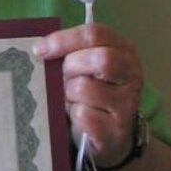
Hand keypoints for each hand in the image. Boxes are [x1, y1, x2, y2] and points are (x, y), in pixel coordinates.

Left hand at [34, 24, 143, 167]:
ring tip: (71, 100)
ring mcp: (127, 103)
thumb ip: (70, 52)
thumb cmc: (93, 93)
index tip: (39, 50)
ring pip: (84, 88)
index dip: (63, 40)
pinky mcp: (115, 129)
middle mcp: (131, 74)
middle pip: (99, 59)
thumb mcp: (86, 66)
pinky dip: (72, 115)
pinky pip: (81, 114)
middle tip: (62, 78)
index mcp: (123, 50)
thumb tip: (39, 49)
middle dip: (70, 67)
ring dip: (68, 94)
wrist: (110, 136)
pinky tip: (77, 117)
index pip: (94, 34)